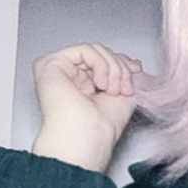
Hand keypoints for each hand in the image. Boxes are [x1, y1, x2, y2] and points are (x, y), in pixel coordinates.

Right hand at [32, 43, 141, 171]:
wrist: (89, 137)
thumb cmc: (102, 127)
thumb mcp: (124, 94)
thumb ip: (126, 74)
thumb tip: (132, 62)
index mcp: (84, 87)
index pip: (103, 62)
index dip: (122, 64)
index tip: (136, 71)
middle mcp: (70, 78)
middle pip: (101, 54)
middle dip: (120, 68)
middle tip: (123, 89)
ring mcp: (59, 71)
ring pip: (95, 50)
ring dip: (112, 68)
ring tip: (112, 90)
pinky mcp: (50, 64)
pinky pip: (85, 50)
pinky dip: (100, 64)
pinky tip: (100, 84)